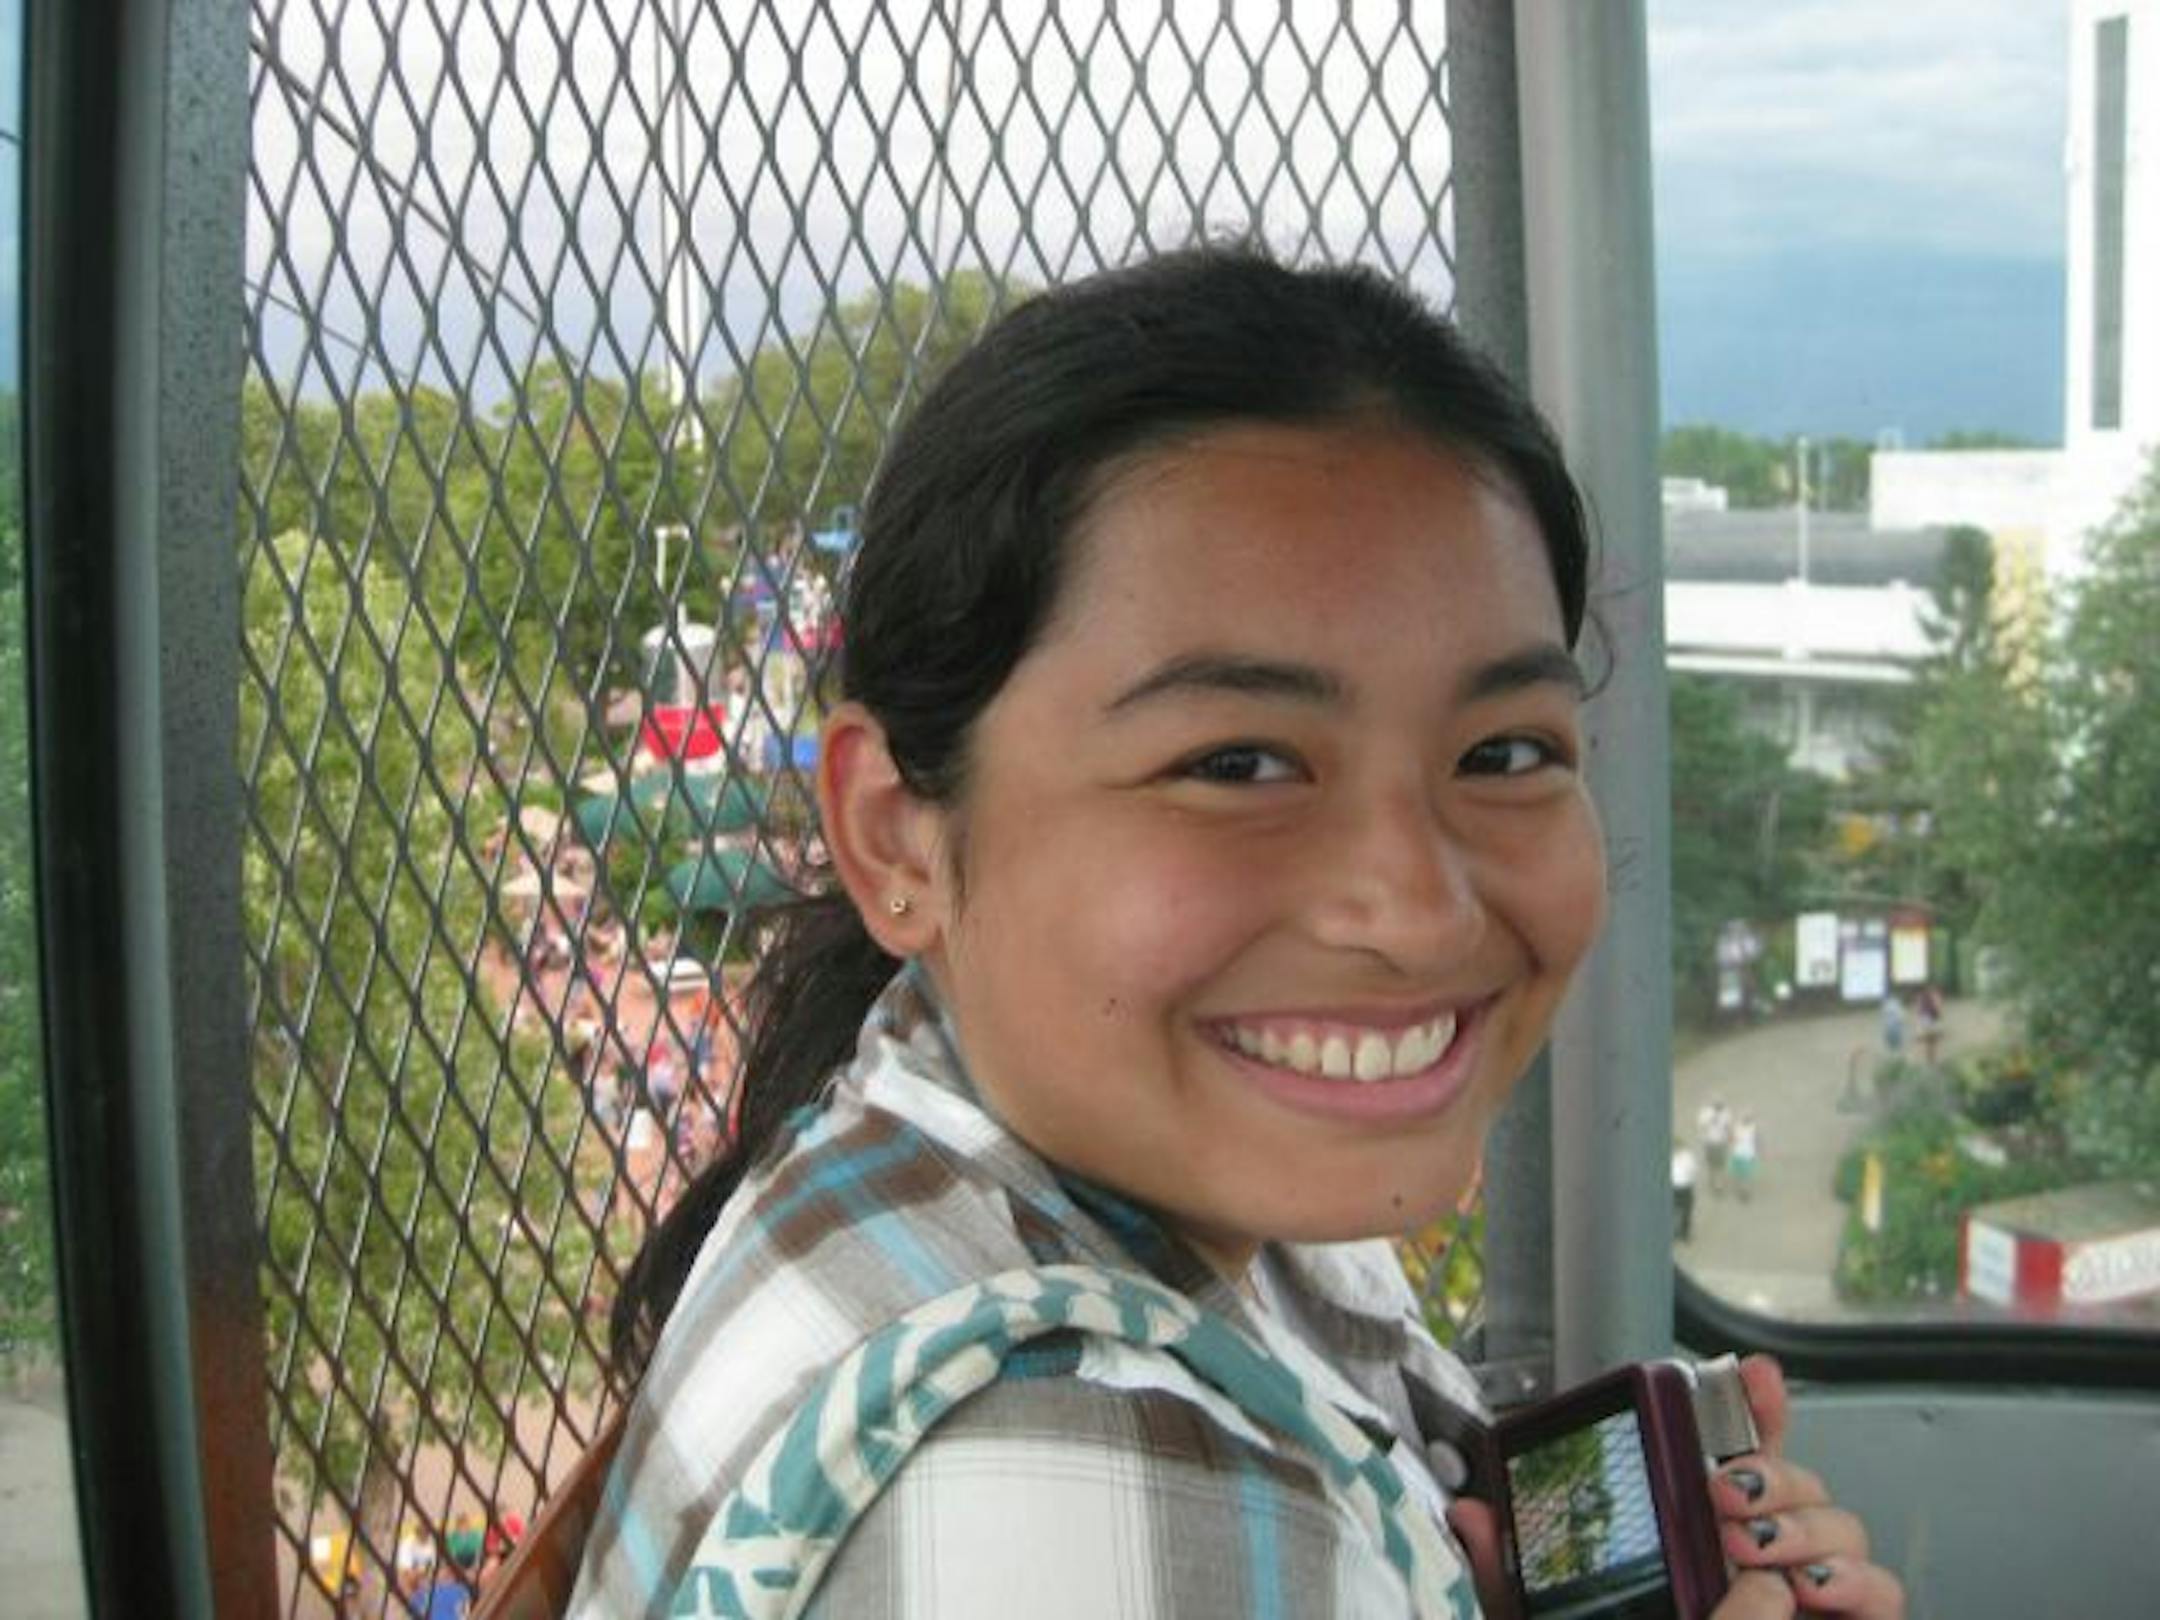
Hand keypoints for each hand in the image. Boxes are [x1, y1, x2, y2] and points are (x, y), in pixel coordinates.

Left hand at [1708, 1355, 1904, 1618]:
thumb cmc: (1689, 1611)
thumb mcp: (1674, 1563)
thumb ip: (1692, 1493)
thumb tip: (1729, 1427)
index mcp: (1730, 1527)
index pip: (1753, 1452)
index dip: (1760, 1404)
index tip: (1754, 1372)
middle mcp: (1781, 1552)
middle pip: (1805, 1484)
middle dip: (1773, 1479)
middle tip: (1727, 1493)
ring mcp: (1825, 1587)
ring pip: (1845, 1530)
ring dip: (1807, 1530)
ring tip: (1758, 1549)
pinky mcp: (1861, 1618)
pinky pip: (1884, 1592)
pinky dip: (1857, 1582)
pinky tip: (1811, 1585)